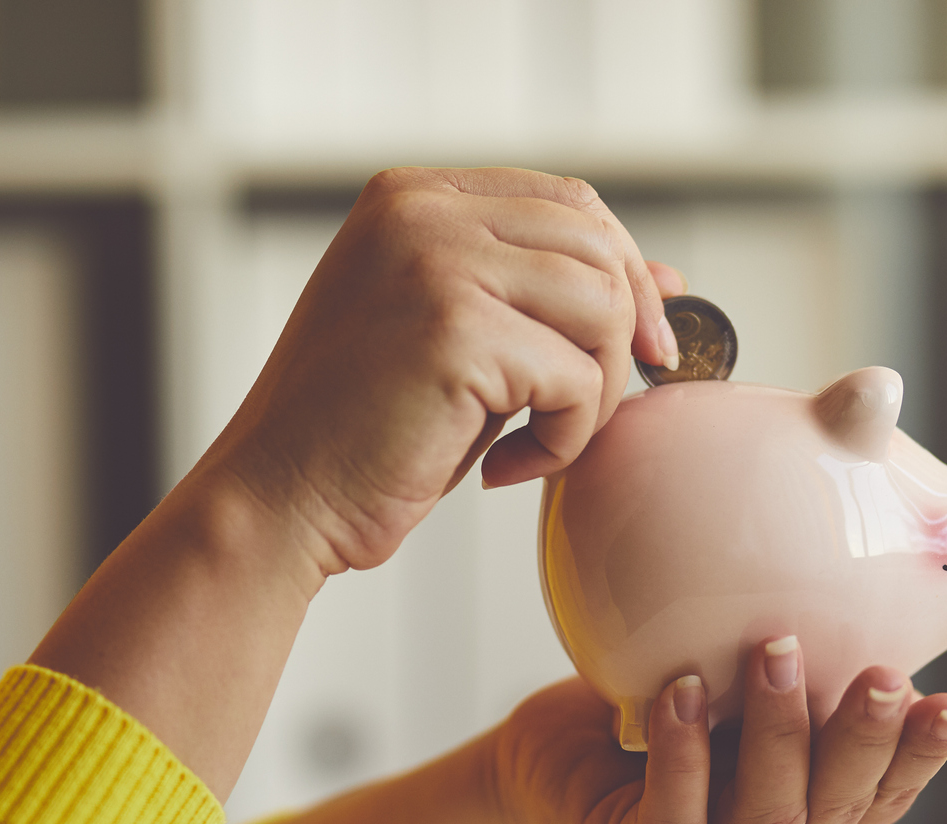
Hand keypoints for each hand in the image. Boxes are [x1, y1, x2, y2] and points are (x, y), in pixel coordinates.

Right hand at [205, 166, 682, 574]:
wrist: (276, 502)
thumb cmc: (360, 436)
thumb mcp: (460, 342)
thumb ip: (542, 297)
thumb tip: (669, 279)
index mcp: (411, 198)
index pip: (568, 201)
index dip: (624, 270)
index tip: (639, 346)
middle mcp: (420, 212)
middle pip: (597, 244)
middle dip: (622, 334)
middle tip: (592, 411)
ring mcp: (436, 263)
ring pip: (600, 307)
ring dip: (593, 394)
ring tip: (537, 441)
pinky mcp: (455, 331)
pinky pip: (576, 379)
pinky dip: (562, 440)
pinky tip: (501, 468)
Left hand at [483, 641, 946, 823]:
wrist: (553, 759)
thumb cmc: (668, 712)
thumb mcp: (745, 682)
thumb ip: (806, 661)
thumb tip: (871, 562)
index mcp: (817, 821)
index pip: (884, 798)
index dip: (921, 760)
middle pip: (834, 814)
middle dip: (863, 744)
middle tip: (884, 675)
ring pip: (766, 822)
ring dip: (778, 736)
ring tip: (776, 652)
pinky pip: (671, 821)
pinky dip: (684, 757)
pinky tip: (685, 693)